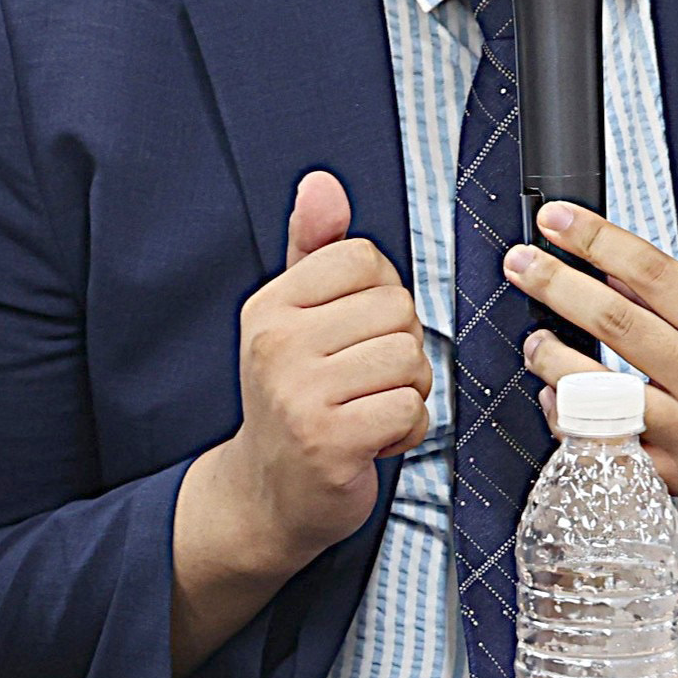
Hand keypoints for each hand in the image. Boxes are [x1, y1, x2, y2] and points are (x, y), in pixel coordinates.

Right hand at [218, 170, 432, 568]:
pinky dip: (407, 430)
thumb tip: (322, 183)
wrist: (267, 494)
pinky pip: (410, 408)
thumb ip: (312, 248)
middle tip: (362, 380)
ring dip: (407, 390)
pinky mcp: (329, 442)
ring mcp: (298, 394)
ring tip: (367, 407)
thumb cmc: (295, 396)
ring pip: (410, 357)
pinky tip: (372, 441)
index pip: (365, 259)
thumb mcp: (294, 316)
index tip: (352, 335)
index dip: (380, 297)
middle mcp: (276, 343)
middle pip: (397, 308)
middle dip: (400, 346)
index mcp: (271, 304)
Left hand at [505, 202, 677, 524]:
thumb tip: (618, 276)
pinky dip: (575, 421)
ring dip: (553, 359)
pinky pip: (609, 449)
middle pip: (615, 325)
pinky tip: (559, 399)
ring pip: (600, 394)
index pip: (649, 273)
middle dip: (556, 286)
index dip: (595, 240)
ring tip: (535, 337)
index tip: (557, 219)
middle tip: (520, 263)